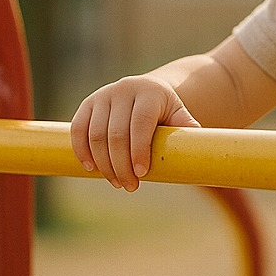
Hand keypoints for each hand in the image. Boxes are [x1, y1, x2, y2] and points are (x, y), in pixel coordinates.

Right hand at [71, 75, 200, 191]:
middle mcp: (124, 89)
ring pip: (96, 135)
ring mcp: (103, 95)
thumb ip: (186, 128)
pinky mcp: (87, 104)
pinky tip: (90, 168)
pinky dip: (82, 150)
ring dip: (103, 163)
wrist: (146, 91)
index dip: (139, 150)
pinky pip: (78, 129)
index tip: (142, 173)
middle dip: (121, 164)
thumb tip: (198, 145)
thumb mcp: (179, 115)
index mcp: (150, 92)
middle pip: (116, 133)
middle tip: (130, 186)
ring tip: (116, 182)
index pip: (142, 123)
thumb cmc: (165, 111)